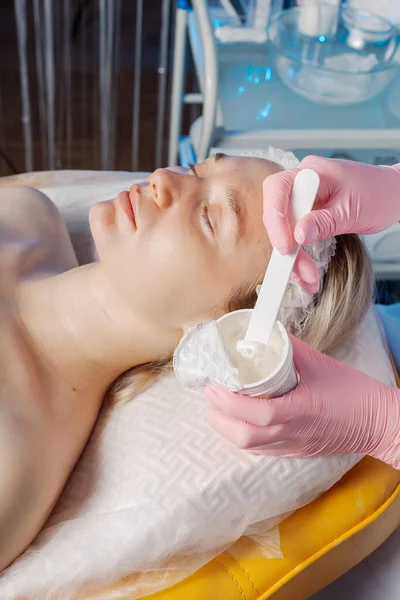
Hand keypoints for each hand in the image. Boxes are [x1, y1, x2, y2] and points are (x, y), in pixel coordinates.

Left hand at [205, 336, 399, 468]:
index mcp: (300, 410)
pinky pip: (261, 450)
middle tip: (211, 393)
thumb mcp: (319, 362)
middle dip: (220, 417)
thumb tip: (262, 333)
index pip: (257, 413)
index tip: (214, 384)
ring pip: (250, 447)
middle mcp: (293, 433)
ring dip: (228, 428)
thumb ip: (288, 348)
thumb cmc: (352, 391)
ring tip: (219, 406)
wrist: (378, 421)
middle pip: (245, 437)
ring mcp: (293, 446)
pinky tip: (239, 420)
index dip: (230, 401)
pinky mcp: (295, 452)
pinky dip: (243, 436)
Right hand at [263, 156, 399, 289]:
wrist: (392, 194)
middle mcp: (303, 181)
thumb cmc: (379, 195)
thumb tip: (298, 235)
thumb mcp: (353, 212)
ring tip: (307, 277)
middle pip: (277, 213)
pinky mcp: (306, 212)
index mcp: (314, 171)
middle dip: (286, 246)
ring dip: (293, 256)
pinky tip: (305, 271)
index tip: (285, 245)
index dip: (275, 217)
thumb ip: (324, 222)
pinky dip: (299, 254)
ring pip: (284, 228)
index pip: (278, 187)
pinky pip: (293, 233)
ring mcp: (303, 197)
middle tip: (298, 270)